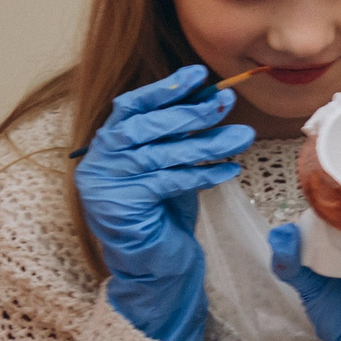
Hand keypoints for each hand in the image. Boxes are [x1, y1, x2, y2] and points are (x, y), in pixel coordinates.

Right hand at [74, 64, 253, 340]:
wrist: (155, 265)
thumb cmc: (164, 211)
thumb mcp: (171, 164)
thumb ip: (181, 135)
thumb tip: (214, 96)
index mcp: (107, 144)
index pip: (130, 107)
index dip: (163, 88)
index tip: (198, 74)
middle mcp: (98, 161)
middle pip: (144, 128)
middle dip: (189, 113)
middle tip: (226, 102)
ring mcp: (104, 185)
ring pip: (160, 155)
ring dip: (206, 143)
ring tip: (242, 136)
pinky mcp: (120, 208)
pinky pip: (166, 182)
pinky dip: (201, 173)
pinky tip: (230, 168)